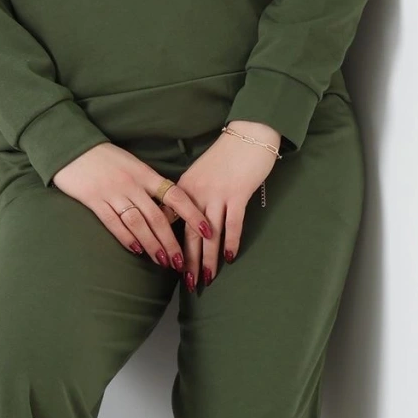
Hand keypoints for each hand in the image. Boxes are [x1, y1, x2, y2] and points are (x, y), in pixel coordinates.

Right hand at [51, 141, 213, 269]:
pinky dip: (126, 238)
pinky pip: (113, 223)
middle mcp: (132, 184)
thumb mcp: (132, 165)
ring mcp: (113, 192)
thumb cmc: (105, 157)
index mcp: (145, 174)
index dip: (193, 214)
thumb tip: (168, 208)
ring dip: (152, 244)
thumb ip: (148, 185)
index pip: (176, 195)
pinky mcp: (94, 200)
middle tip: (182, 261)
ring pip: (138, 223)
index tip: (207, 230)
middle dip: (172, 241)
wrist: (73, 146)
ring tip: (163, 261)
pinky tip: (136, 250)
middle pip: (158, 217)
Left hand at [171, 121, 279, 290]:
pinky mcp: (237, 194)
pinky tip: (230, 258)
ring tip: (207, 278)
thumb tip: (184, 223)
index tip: (168, 266)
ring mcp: (217, 194)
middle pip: (189, 234)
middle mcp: (197, 193)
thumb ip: (190, 197)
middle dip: (188, 262)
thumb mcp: (199, 175)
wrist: (249, 134)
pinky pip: (233, 223)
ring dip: (209, 259)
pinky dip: (231, 242)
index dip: (169, 246)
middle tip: (188, 283)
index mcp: (183, 189)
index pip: (171, 223)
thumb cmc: (225, 156)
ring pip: (210, 234)